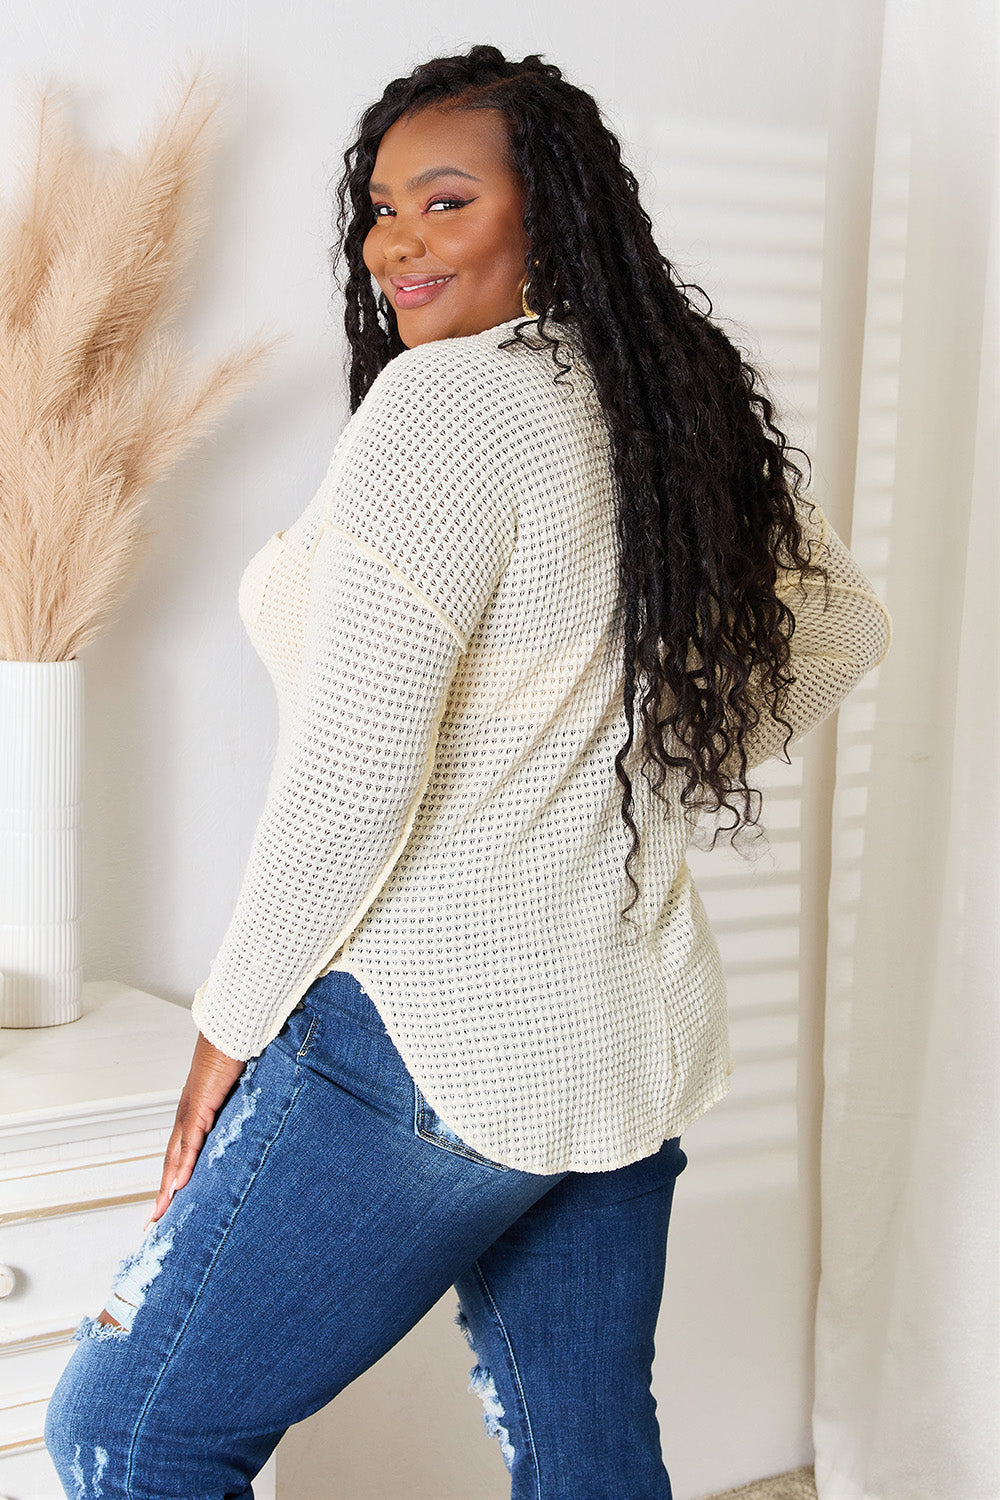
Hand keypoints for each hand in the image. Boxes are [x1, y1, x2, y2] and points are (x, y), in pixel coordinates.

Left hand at [147, 1032, 247, 1224]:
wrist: (232, 1025)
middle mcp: (188, 1112)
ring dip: (167, 1185)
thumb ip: (239, 1102)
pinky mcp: (200, 1105)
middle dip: (163, 1190)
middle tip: (155, 1219)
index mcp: (196, 1109)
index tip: (168, 1199)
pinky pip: (190, 1141)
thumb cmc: (236, 1047)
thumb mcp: (238, 1085)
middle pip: (171, 1158)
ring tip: (161, 1213)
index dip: (173, 1174)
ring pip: (175, 1155)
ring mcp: (191, 1109)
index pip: (180, 1148)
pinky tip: (177, 1184)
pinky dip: (182, 1164)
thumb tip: (253, 1112)